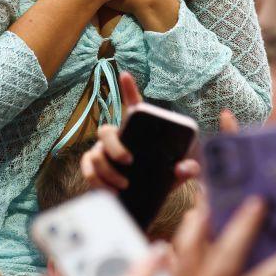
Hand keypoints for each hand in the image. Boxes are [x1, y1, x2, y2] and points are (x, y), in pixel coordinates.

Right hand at [81, 72, 200, 191]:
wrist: (147, 201)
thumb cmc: (161, 178)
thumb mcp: (177, 173)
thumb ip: (187, 168)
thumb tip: (182, 167)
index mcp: (137, 131)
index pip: (132, 105)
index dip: (128, 89)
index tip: (126, 75)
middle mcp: (116, 137)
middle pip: (106, 131)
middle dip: (114, 146)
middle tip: (129, 160)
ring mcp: (102, 152)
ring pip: (94, 154)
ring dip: (107, 171)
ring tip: (124, 185)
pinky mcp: (93, 169)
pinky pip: (87, 170)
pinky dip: (97, 182)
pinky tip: (111, 191)